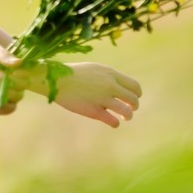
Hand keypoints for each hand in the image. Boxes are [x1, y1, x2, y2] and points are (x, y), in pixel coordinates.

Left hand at [0, 44, 23, 113]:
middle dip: (4, 82)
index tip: (3, 70)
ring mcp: (10, 97)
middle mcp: (16, 84)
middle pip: (22, 88)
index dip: (18, 75)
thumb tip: (19, 63)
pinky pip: (8, 109)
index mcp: (16, 71)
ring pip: (15, 98)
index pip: (28, 76)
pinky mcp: (2, 108)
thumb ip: (3, 55)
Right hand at [16, 61, 141, 127]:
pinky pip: (113, 121)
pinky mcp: (94, 111)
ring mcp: (102, 99)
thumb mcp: (94, 69)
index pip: (135, 86)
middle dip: (134, 106)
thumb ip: (108, 76)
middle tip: (130, 109)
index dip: (137, 94)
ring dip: (128, 116)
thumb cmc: (73, 74)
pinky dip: (115, 123)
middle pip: (134, 99)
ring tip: (123, 117)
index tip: (132, 98)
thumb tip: (120, 86)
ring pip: (127, 112)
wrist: (56, 79)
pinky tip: (112, 122)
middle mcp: (110, 85)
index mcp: (111, 74)